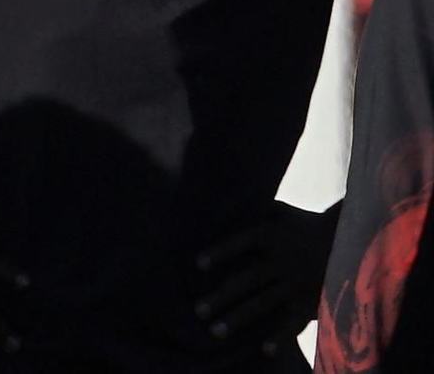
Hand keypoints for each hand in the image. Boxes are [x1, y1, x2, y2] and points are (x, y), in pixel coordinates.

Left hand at [194, 200, 336, 355]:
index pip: (239, 242)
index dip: (219, 253)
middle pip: (246, 279)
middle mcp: (281, 260)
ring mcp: (296, 283)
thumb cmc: (305, 225)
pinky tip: (264, 350)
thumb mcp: (280, 212)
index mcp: (270, 235)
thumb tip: (224, 201)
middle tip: (198, 311)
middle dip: (221, 297)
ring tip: (215, 332)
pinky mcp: (311, 301)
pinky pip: (293, 322)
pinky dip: (280, 337)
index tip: (197, 265)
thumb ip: (253, 209)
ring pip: (263, 303)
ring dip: (238, 318)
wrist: (352, 241)